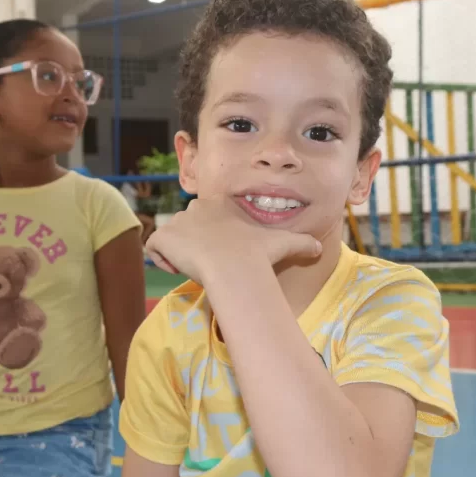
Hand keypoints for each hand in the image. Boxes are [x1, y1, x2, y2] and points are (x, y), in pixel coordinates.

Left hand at [144, 198, 321, 283]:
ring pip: (170, 238)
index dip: (208, 236)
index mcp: (219, 205)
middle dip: (190, 243)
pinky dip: (161, 260)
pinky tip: (179, 270)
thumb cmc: (259, 254)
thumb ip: (301, 244)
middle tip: (205, 264)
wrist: (234, 266)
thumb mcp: (284, 244)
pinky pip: (154, 248)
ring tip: (193, 270)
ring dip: (176, 253)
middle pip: (185, 226)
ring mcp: (177, 222)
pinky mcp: (163, 237)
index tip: (217, 255)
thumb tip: (320, 249)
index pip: (205, 217)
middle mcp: (195, 208)